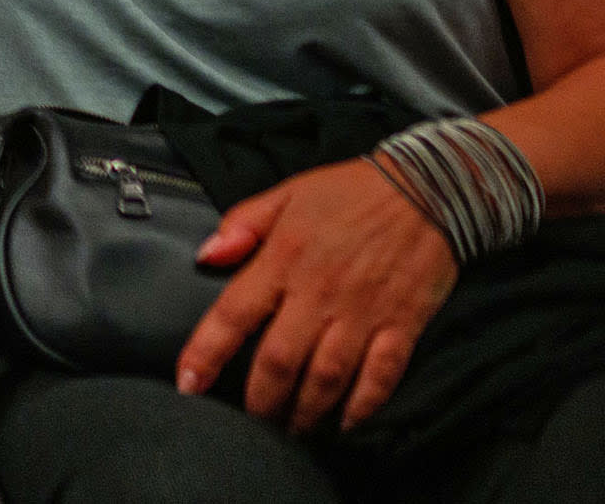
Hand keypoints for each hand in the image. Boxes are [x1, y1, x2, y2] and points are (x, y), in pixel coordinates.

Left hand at [176, 158, 456, 433]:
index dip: (206, 353)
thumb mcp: (286, 194)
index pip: (233, 314)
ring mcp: (363, 313)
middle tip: (249, 422)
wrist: (427, 188)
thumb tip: (205, 256)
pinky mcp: (403, 325)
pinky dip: (363, 405)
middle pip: (279, 360)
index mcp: (283, 259)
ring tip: (291, 429)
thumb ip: (242, 225)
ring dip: (305, 410)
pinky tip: (345, 422)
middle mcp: (319, 292)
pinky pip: (381, 375)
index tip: (188, 384)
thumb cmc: (349, 191)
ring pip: (327, 376)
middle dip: (260, 400)